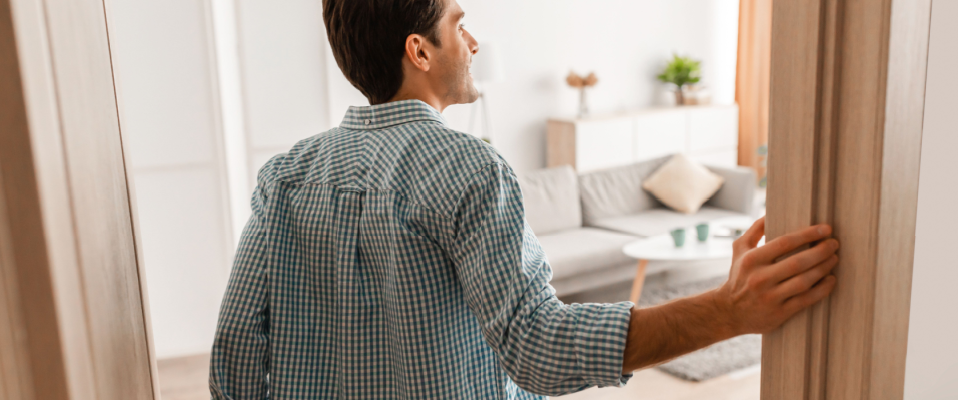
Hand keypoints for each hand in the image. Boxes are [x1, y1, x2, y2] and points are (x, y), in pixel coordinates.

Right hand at [713, 217, 839, 334]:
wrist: (728, 312)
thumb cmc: (738, 276)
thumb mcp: (740, 250)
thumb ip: (755, 230)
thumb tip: (772, 212)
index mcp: (752, 260)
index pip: (784, 243)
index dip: (808, 234)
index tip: (825, 229)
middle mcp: (760, 278)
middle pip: (798, 262)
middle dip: (821, 251)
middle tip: (834, 244)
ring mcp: (770, 297)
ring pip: (804, 281)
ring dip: (823, 269)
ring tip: (834, 259)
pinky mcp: (779, 313)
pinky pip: (806, 300)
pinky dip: (822, 289)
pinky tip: (831, 280)